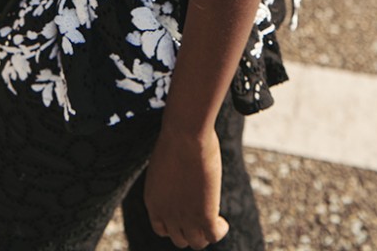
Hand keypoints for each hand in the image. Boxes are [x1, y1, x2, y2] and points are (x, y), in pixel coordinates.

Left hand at [143, 124, 229, 248]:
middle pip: (180, 239)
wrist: (185, 135)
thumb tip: (182, 175)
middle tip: (201, 215)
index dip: (174, 225)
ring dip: (205, 233)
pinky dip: (220, 230)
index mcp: (153, 202)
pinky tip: (223, 221)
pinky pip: (214, 236)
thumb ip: (170, 177)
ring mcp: (185, 218)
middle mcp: (167, 214)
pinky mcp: (204, 216)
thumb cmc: (176, 139)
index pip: (161, 229)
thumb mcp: (166, 162)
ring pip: (197, 242)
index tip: (184, 215)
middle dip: (190, 229)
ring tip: (214, 220)